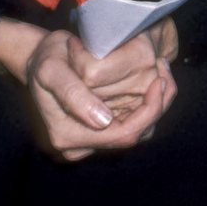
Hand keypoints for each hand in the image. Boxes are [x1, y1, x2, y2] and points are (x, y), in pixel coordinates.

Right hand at [0, 17, 177, 162]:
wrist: (40, 59)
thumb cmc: (46, 59)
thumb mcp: (52, 69)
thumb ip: (74, 95)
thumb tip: (103, 121)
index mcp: (67, 135)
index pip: (123, 134)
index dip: (149, 110)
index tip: (160, 80)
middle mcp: (79, 146)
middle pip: (134, 134)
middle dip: (156, 106)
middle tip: (166, 73)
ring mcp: (90, 142)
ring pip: (137, 131)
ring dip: (155, 105)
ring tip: (163, 75)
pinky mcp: (99, 131)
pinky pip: (131, 123)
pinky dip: (145, 105)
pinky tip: (152, 83)